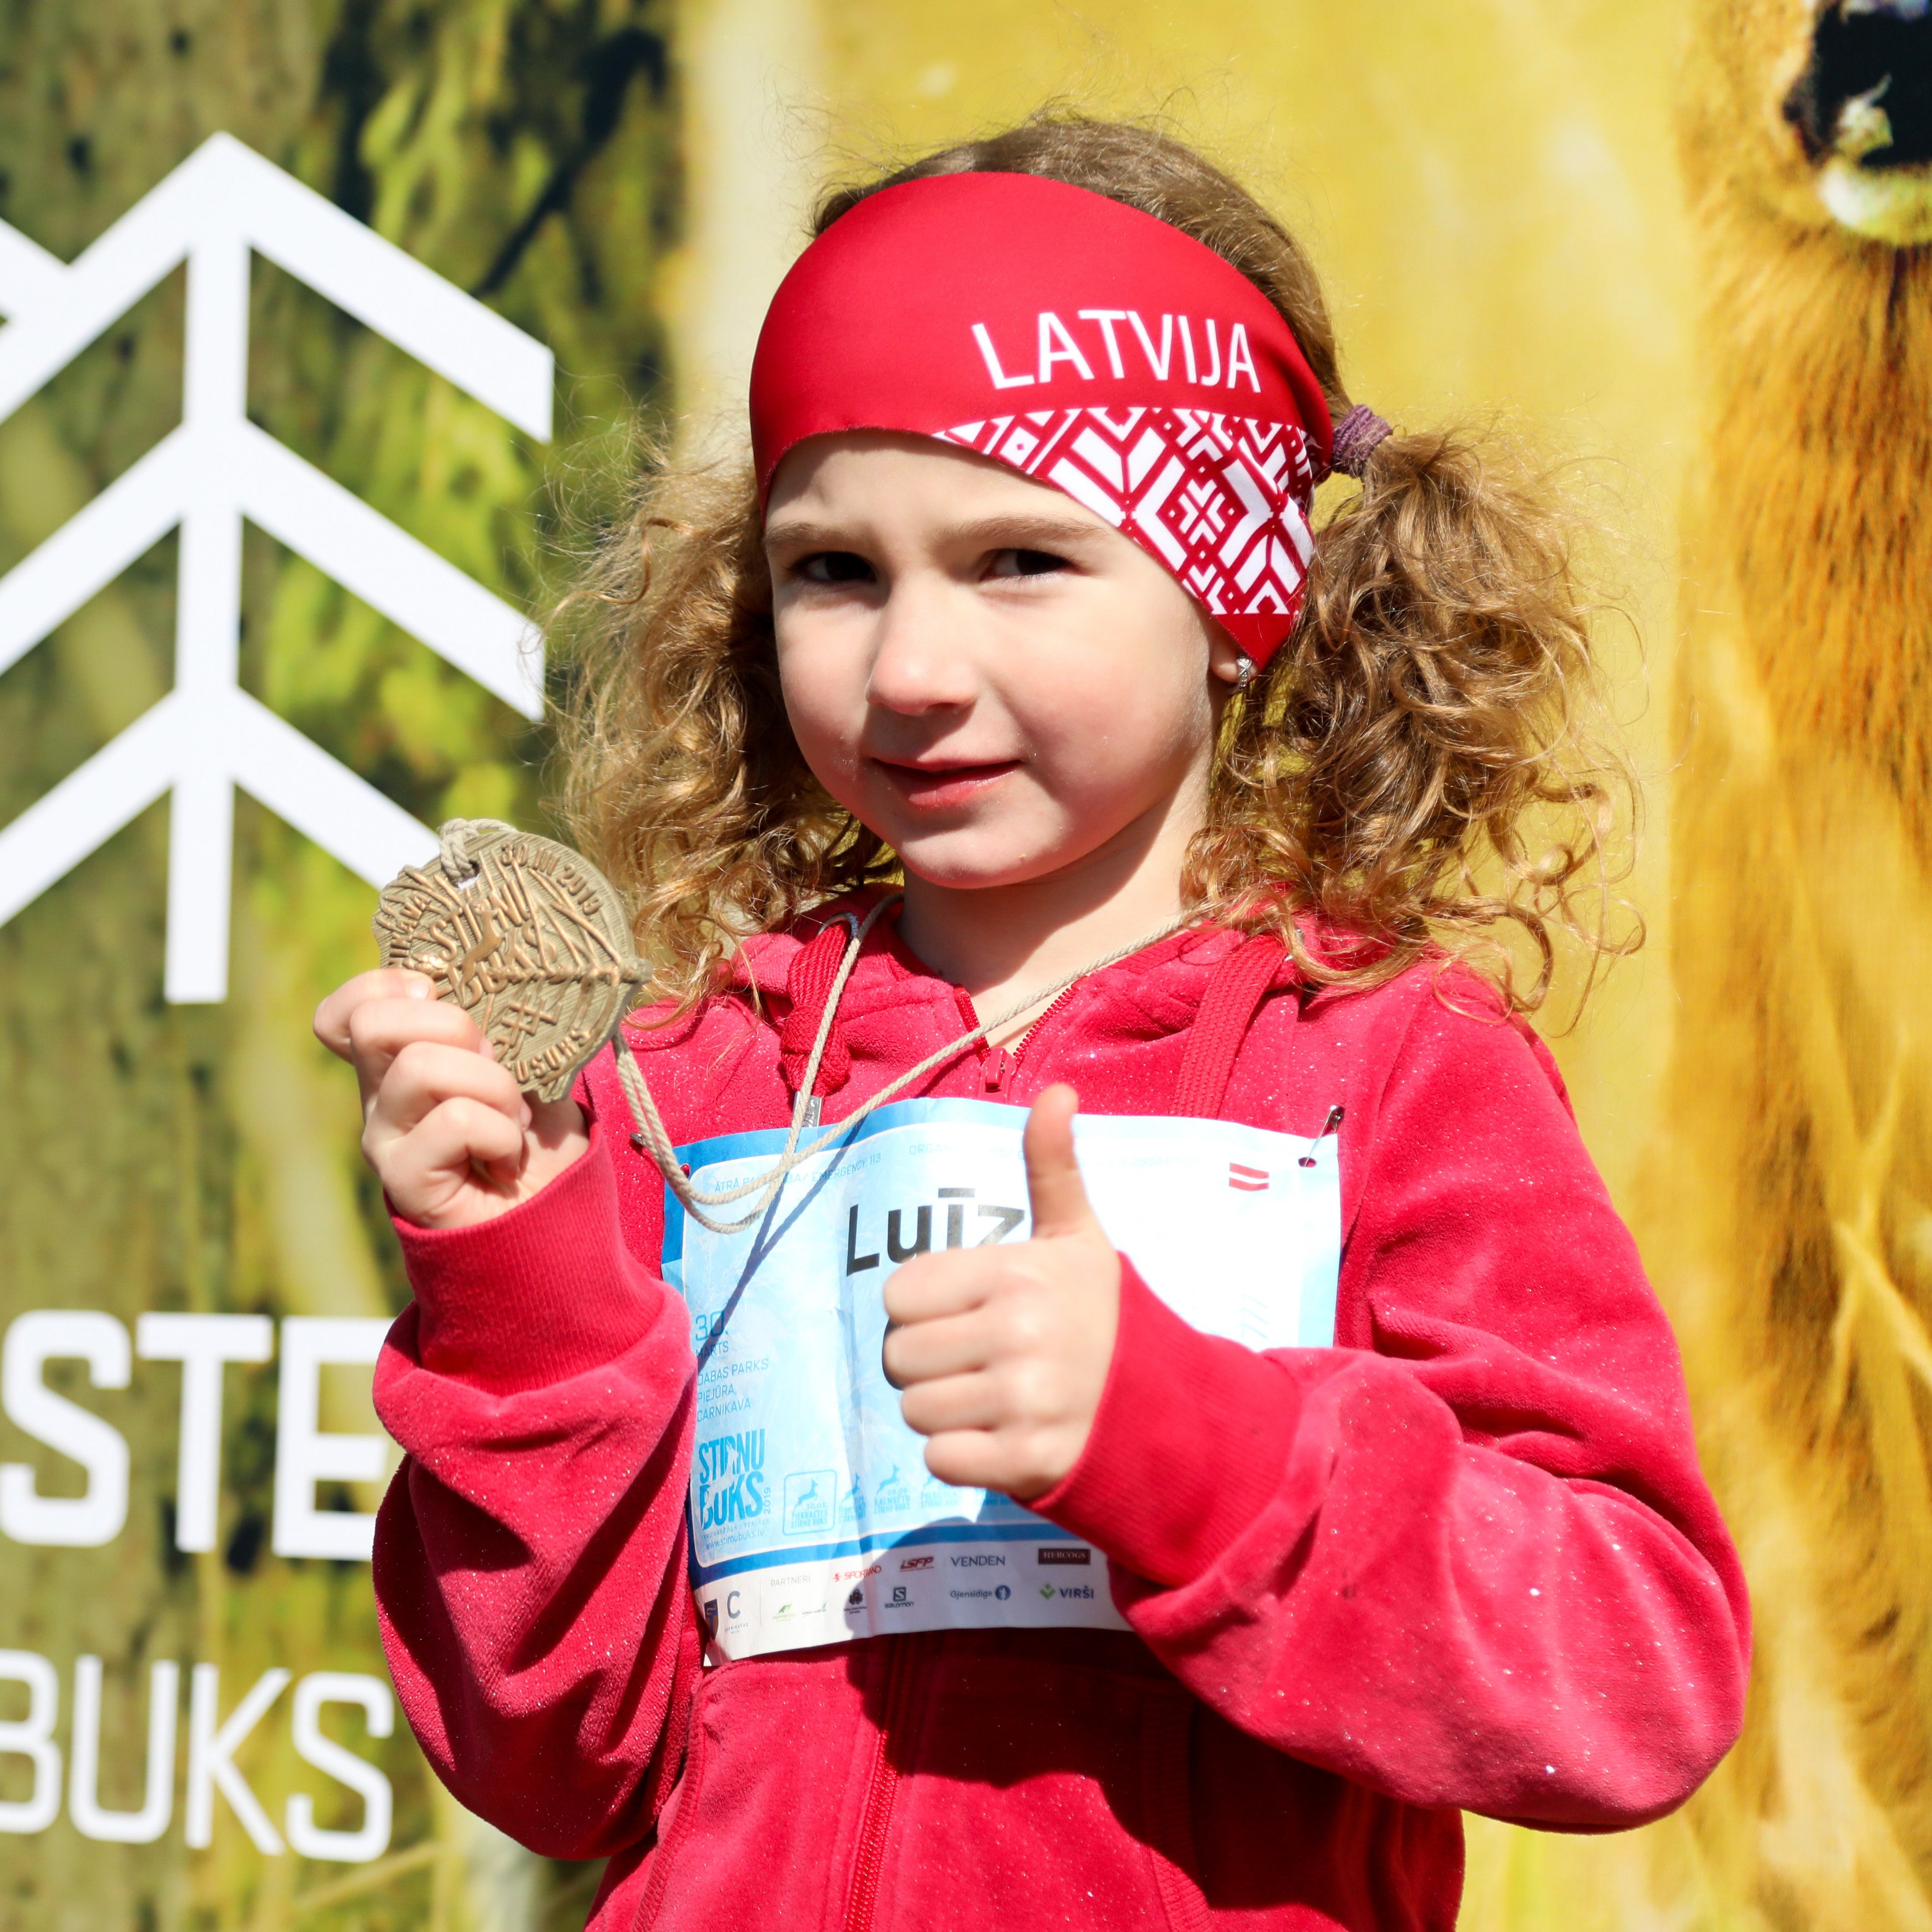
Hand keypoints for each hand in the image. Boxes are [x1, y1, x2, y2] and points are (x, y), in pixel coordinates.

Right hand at [314, 969, 589, 1229]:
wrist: (554, 1219)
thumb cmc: (540, 1136)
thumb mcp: (527, 1066)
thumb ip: (500, 1026)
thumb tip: (494, 986)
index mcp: (402, 1060)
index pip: (350, 1010)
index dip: (384, 986)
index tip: (441, 999)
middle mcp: (380, 1097)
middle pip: (373, 1022)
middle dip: (454, 1027)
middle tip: (496, 1067)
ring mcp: (386, 1139)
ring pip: (420, 1067)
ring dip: (494, 1087)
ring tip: (515, 1122)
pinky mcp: (404, 1178)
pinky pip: (453, 1121)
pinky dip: (501, 1133)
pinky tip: (509, 1160)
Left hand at [881, 1084, 1120, 1500]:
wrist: (1166, 1407)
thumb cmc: (1103, 1316)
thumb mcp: (1077, 1237)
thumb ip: (1053, 1167)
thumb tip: (1057, 1091)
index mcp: (1018, 1273)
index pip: (899, 1296)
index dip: (925, 1309)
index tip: (968, 1314)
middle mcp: (1020, 1333)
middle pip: (899, 1356)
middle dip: (930, 1363)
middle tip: (979, 1362)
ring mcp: (1025, 1401)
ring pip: (915, 1410)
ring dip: (943, 1412)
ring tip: (992, 1399)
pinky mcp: (1027, 1462)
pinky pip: (940, 1461)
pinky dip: (960, 1457)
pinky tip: (1001, 1437)